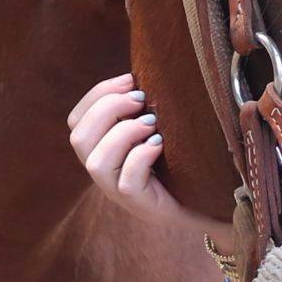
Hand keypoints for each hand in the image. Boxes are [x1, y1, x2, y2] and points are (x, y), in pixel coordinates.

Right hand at [68, 73, 189, 223]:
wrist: (204, 204)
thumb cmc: (179, 163)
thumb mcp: (154, 131)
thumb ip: (141, 109)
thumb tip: (140, 76)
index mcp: (101, 150)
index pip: (77, 120)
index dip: (97, 94)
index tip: (130, 79)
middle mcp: (103, 172)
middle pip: (79, 138)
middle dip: (107, 109)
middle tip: (140, 100)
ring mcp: (118, 192)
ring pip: (97, 162)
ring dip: (122, 133)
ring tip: (150, 123)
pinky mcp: (139, 204)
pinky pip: (126, 182)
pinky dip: (140, 157)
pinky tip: (159, 144)